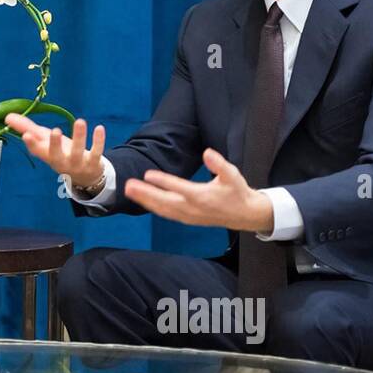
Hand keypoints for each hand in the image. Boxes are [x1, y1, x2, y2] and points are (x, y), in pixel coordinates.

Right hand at [4, 113, 105, 191]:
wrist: (84, 177)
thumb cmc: (61, 154)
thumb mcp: (45, 141)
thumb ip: (27, 128)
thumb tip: (8, 116)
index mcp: (47, 156)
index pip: (38, 151)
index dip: (32, 144)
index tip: (26, 135)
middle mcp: (61, 161)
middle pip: (56, 155)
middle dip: (55, 144)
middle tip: (54, 131)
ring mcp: (77, 163)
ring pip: (77, 151)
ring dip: (79, 136)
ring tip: (80, 121)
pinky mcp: (93, 162)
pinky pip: (96, 151)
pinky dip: (98, 141)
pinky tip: (99, 128)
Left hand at [123, 148, 274, 231]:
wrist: (244, 214)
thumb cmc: (236, 191)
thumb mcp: (232, 175)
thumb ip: (219, 164)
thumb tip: (207, 153)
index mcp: (203, 197)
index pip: (179, 187)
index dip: (163, 181)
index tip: (148, 174)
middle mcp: (193, 208)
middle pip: (164, 201)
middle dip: (145, 193)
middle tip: (128, 185)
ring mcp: (188, 216)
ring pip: (162, 209)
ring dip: (145, 201)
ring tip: (129, 191)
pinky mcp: (187, 219)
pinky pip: (166, 214)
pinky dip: (153, 207)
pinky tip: (142, 200)